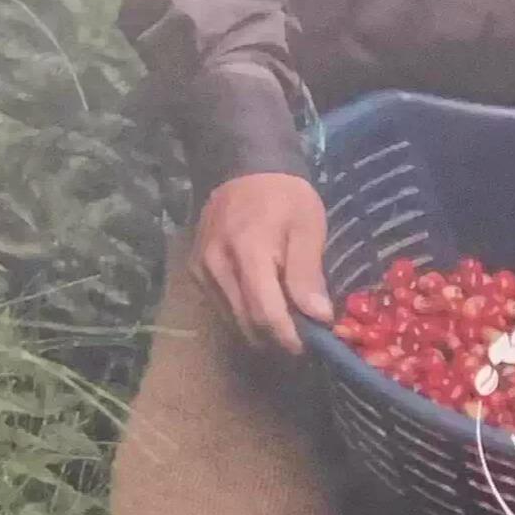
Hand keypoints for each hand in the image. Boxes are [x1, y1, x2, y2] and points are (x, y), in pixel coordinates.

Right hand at [196, 173, 332, 354]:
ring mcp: (201, 269)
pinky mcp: (195, 272)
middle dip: (277, 337)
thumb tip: (318, 317)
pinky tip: (263, 305)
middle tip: (303, 335)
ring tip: (286, 320)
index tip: (310, 345)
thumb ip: (308, 274)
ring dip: (261, 331)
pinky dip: (244, 316)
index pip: (265, 313)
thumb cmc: (285, 198)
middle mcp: (216, 263)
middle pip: (248, 323)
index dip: (289, 337)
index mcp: (247, 251)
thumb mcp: (308, 228)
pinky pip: (222, 308)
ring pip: (233, 321)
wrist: (245, 169)